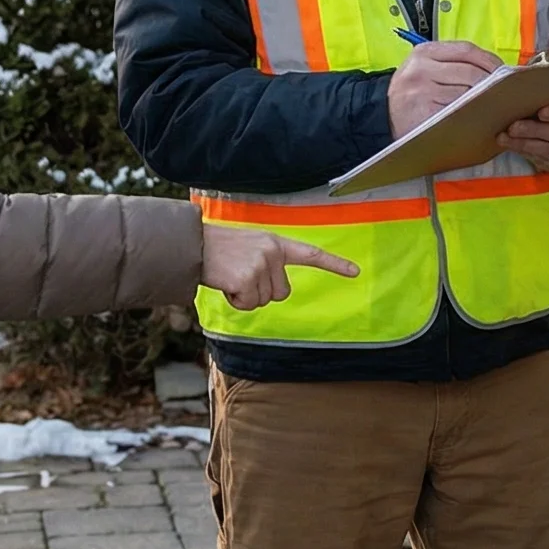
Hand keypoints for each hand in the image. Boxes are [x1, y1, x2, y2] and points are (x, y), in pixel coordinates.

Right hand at [203, 225, 359, 310]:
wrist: (192, 244)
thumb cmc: (219, 250)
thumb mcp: (250, 247)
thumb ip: (267, 263)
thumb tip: (276, 291)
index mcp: (276, 243)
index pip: (310, 253)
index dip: (334, 264)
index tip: (355, 271)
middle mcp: (273, 252)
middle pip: (281, 293)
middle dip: (261, 292)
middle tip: (240, 275)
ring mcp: (261, 265)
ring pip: (264, 301)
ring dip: (245, 296)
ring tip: (230, 276)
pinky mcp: (247, 278)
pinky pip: (248, 305)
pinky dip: (235, 301)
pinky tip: (225, 283)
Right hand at [389, 40, 502, 135]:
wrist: (381, 115)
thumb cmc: (410, 92)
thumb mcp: (424, 67)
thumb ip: (453, 63)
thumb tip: (495, 70)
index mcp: (424, 52)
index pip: (467, 50)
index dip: (490, 61)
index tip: (503, 72)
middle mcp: (421, 70)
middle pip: (471, 74)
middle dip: (491, 85)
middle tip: (502, 94)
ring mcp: (422, 93)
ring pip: (467, 95)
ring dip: (483, 103)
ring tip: (490, 107)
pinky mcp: (424, 115)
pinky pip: (457, 114)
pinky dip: (470, 117)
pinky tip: (475, 119)